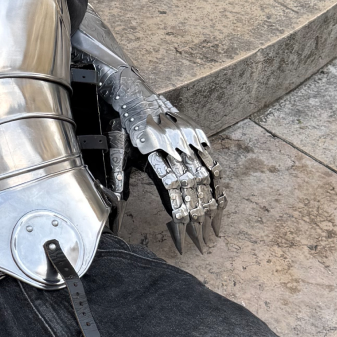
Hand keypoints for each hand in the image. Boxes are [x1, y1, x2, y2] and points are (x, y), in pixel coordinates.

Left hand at [99, 65, 225, 253]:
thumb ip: (118, 178)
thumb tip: (115, 208)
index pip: (173, 191)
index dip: (179, 218)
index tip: (181, 241)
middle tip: (202, 246)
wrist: (134, 91)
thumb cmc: (122, 123)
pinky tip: (221, 204)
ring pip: (208, 177)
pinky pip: (214, 162)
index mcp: (155, 149)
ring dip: (213, 207)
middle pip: (194, 188)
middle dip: (199, 220)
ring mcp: (191, 138)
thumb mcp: (116, 149)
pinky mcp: (199, 135)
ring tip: (214, 232)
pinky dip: (219, 185)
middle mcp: (176, 144)